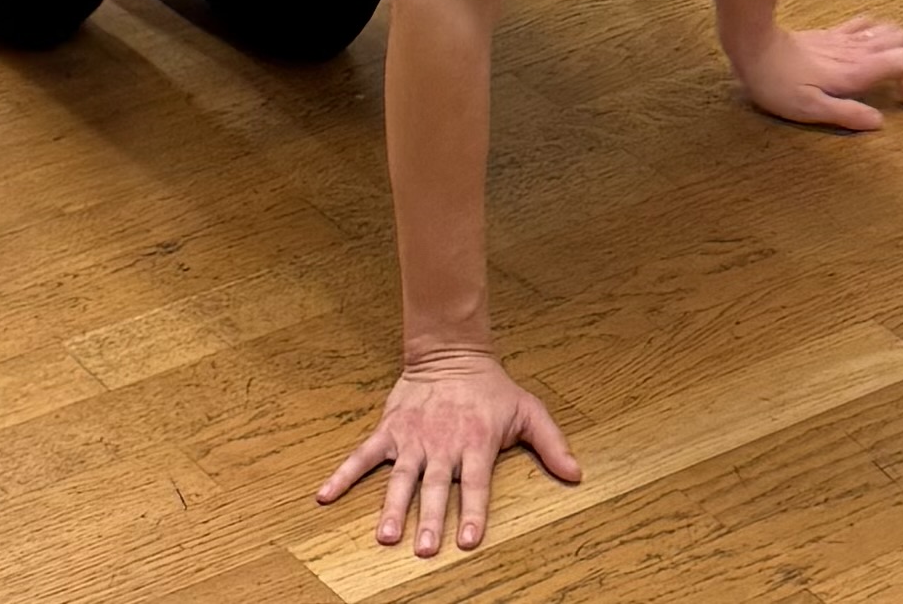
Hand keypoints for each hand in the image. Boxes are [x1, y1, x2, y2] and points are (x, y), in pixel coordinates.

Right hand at [316, 351, 579, 556]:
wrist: (451, 352)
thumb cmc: (491, 389)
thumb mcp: (528, 410)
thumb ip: (551, 444)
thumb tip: (576, 475)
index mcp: (477, 443)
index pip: (476, 484)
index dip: (473, 511)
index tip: (467, 539)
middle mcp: (444, 444)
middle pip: (437, 488)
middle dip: (431, 519)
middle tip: (424, 550)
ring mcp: (413, 438)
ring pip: (402, 477)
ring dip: (393, 507)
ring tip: (385, 535)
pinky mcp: (390, 430)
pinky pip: (363, 454)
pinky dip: (343, 474)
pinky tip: (325, 496)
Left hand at [730, 18, 902, 130]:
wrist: (753, 46)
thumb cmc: (778, 83)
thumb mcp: (809, 109)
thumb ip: (847, 114)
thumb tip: (880, 123)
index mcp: (855, 70)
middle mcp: (857, 50)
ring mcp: (846, 39)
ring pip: (891, 28)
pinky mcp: (833, 34)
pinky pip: (869, 25)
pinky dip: (886, 35)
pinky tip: (881, 49)